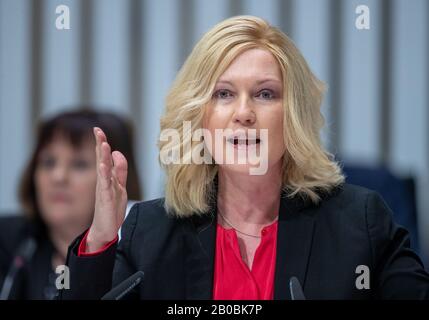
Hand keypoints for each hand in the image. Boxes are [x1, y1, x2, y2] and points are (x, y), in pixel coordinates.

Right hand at [86, 127, 127, 251]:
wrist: (105, 230)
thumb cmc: (111, 208)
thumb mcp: (119, 186)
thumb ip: (119, 170)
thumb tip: (117, 152)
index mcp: (107, 177)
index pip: (104, 157)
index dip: (102, 143)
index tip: (98, 129)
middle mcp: (103, 181)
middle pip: (101, 159)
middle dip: (99, 144)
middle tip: (97, 130)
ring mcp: (103, 190)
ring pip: (103, 170)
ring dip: (102, 156)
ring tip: (102, 143)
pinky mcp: (105, 199)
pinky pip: (104, 185)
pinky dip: (104, 175)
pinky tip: (103, 165)